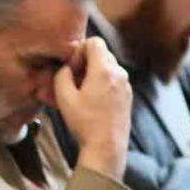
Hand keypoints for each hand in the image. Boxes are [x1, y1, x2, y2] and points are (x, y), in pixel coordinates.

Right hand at [53, 39, 131, 176]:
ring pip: (108, 67)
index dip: (79, 51)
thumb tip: (65, 68)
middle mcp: (119, 74)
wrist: (106, 148)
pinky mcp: (128, 97)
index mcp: (105, 70)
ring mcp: (126, 85)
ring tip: (83, 93)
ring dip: (94, 73)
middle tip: (74, 80)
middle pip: (102, 53)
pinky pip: (114, 80)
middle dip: (86, 62)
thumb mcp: (64, 98)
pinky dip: (103, 84)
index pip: (94, 42)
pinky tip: (93, 102)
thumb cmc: (85, 123)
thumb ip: (62, 75)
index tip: (72, 69)